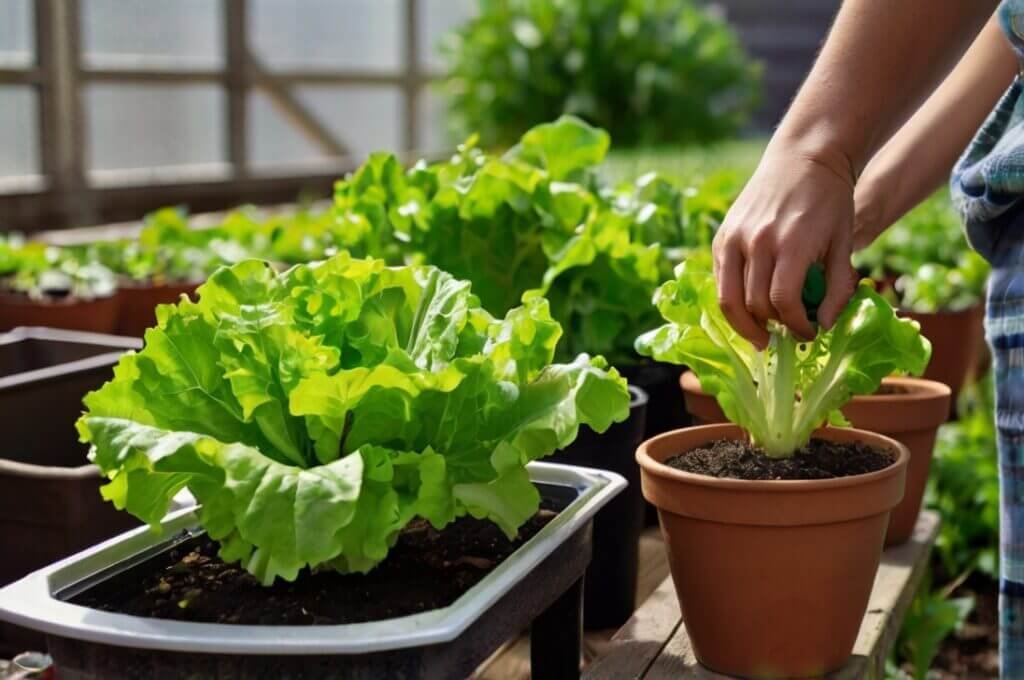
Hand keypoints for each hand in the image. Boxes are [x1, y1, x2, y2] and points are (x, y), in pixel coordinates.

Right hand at [712, 146, 859, 347]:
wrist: (804, 157)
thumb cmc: (831, 201)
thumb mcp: (844, 243)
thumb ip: (836, 288)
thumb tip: (821, 326)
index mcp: (792, 244)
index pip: (783, 301)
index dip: (796, 326)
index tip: (808, 333)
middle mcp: (758, 241)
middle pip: (754, 305)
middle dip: (771, 329)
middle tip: (785, 337)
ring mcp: (735, 237)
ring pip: (729, 298)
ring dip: (745, 324)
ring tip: (760, 335)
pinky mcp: (723, 236)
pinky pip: (721, 280)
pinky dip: (732, 300)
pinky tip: (747, 308)